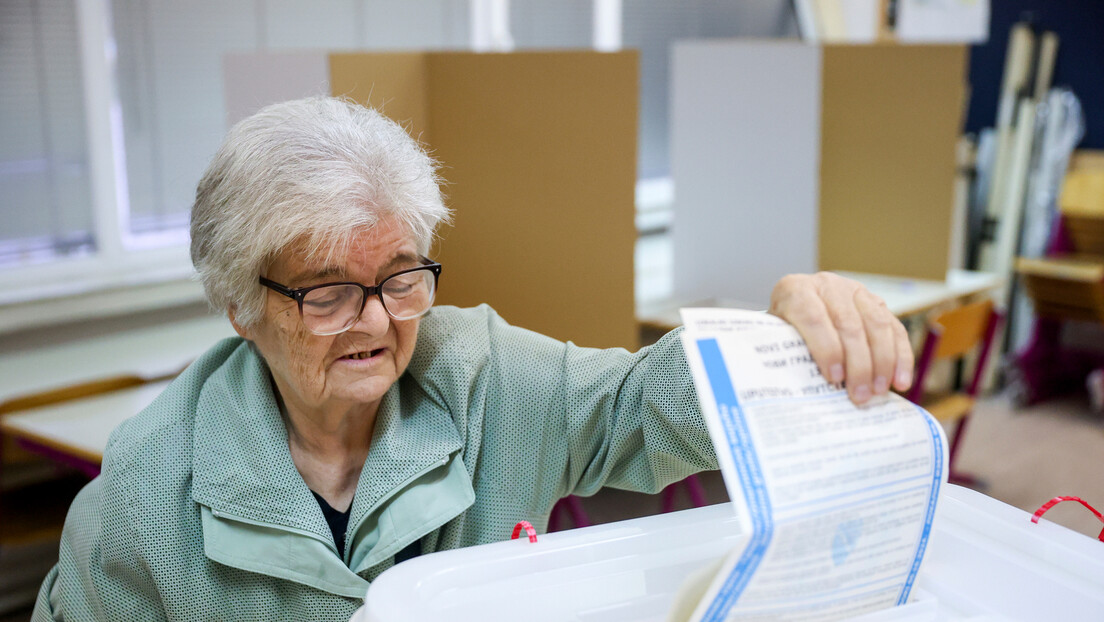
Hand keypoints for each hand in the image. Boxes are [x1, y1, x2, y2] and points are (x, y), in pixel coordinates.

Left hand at [768, 272, 912, 404]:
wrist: (796, 311)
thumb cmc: (783, 333)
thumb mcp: (775, 339)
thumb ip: (786, 354)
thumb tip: (801, 390)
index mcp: (795, 290)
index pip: (813, 318)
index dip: (826, 348)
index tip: (834, 378)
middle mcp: (827, 285)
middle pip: (849, 324)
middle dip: (858, 364)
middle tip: (859, 395)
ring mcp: (855, 291)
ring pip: (877, 324)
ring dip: (882, 362)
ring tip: (879, 391)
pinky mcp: (877, 303)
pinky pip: (896, 329)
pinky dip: (901, 357)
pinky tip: (901, 381)